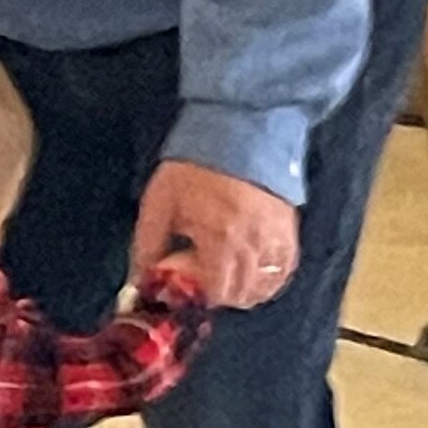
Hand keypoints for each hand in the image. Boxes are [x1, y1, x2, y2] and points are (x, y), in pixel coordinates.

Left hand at [133, 159, 300, 310]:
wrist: (236, 131)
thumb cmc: (193, 167)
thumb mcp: (160, 203)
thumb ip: (147, 247)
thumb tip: (138, 280)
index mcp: (221, 239)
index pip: (212, 292)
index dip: (191, 290)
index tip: (176, 269)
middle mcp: (254, 246)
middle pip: (237, 295)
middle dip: (212, 292)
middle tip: (194, 272)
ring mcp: (276, 240)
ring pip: (262, 289)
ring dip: (239, 291)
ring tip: (220, 273)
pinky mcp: (289, 232)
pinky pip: (283, 272)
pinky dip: (265, 280)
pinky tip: (247, 272)